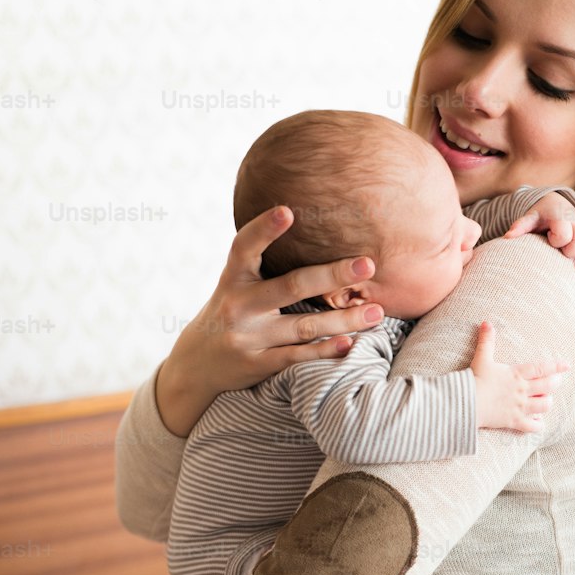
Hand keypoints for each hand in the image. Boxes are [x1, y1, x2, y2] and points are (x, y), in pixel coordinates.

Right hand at [155, 206, 386, 435]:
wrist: (197, 362)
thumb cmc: (230, 311)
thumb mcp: (235, 283)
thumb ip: (262, 263)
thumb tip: (306, 223)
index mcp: (232, 278)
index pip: (245, 248)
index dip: (264, 228)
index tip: (288, 210)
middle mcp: (239, 305)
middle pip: (291, 286)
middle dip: (332, 276)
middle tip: (367, 264)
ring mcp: (249, 337)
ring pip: (304, 326)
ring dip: (344, 319)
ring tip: (377, 312)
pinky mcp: (259, 363)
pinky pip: (298, 356)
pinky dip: (325, 350)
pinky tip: (349, 343)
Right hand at [469, 321, 569, 433]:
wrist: (467, 402)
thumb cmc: (475, 379)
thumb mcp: (482, 358)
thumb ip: (487, 341)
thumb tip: (486, 323)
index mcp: (517, 374)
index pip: (542, 368)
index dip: (556, 366)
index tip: (567, 365)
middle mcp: (523, 390)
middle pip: (548, 386)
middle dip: (555, 383)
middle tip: (557, 381)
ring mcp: (520, 407)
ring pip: (544, 406)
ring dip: (548, 402)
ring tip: (546, 400)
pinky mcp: (515, 421)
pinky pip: (533, 426)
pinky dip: (538, 424)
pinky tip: (538, 421)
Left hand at [503, 192, 574, 276]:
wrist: (557, 204)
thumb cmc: (541, 214)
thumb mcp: (531, 217)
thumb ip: (521, 225)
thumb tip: (507, 237)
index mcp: (562, 217)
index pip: (564, 233)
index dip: (557, 240)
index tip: (549, 241)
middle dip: (572, 251)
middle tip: (562, 256)